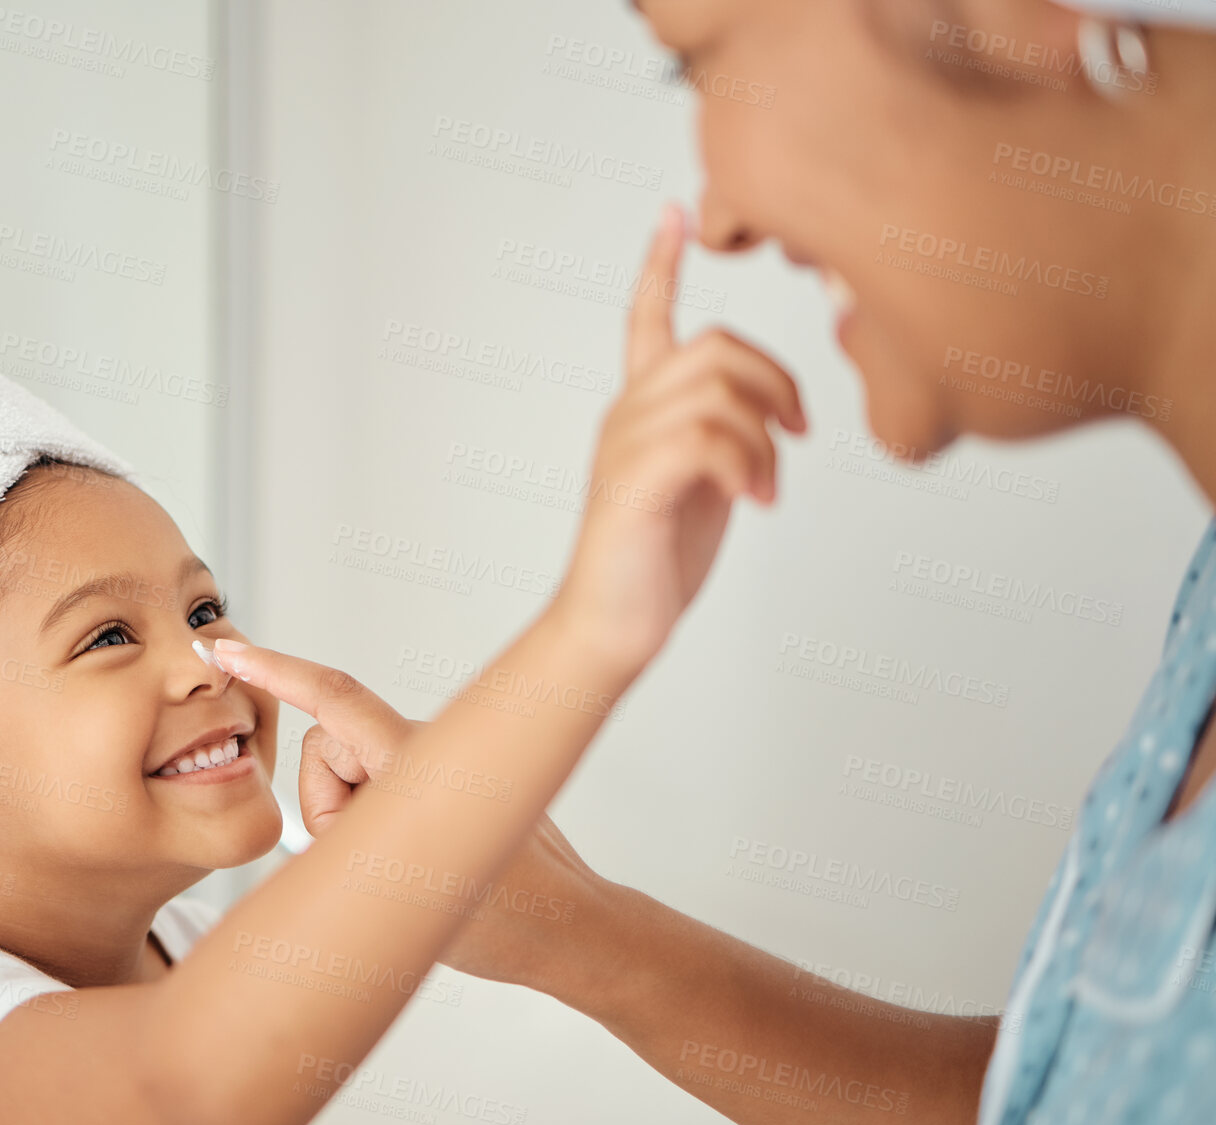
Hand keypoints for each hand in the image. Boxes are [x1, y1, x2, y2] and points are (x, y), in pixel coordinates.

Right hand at [210, 640, 606, 988]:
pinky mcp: (448, 775)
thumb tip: (306, 826)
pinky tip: (412, 859)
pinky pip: (381, 782)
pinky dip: (374, 816)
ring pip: (352, 772)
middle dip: (325, 804)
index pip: (336, 700)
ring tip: (404, 866)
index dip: (276, 671)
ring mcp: (440, 759)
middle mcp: (430, 747)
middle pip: (329, 749)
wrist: (573, 930)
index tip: (230, 652)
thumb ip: (342, 845)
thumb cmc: (508, 922)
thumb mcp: (403, 896)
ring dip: (353, 818)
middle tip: (371, 861)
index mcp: (419, 762)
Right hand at [552, 202, 805, 677]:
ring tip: (768, 486)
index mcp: (640, 410)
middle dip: (776, 382)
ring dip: (765, 437)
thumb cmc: (656, 561)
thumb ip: (728, 438)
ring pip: (718, 391)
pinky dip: (748, 465)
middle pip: (714, 346)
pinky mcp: (634, 482)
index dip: (659, 266)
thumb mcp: (705, 484)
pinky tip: (754, 500)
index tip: (674, 215)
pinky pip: (706, 438)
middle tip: (797, 435)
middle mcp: (627, 415)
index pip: (644, 320)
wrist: (612, 625)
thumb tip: (779, 417)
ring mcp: (626, 446)